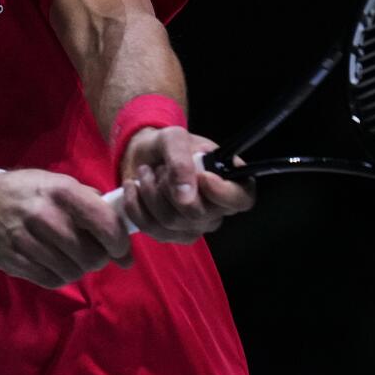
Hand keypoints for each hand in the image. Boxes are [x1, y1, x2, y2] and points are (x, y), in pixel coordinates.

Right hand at [0, 169, 132, 288]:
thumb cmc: (32, 192)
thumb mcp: (61, 184)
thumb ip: (92, 204)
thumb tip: (123, 235)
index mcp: (63, 191)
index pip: (104, 222)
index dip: (119, 242)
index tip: (121, 250)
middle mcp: (44, 215)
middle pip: (89, 255)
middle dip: (99, 259)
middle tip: (94, 255)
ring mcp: (26, 239)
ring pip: (71, 271)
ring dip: (78, 269)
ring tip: (72, 258)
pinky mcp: (12, 259)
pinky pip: (50, 280)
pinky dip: (60, 277)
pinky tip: (56, 265)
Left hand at [118, 127, 255, 243]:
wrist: (144, 156)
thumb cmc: (168, 146)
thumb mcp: (174, 138)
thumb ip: (182, 160)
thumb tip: (186, 197)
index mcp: (230, 181)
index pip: (242, 199)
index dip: (224, 193)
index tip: (203, 177)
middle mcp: (217, 209)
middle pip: (199, 214)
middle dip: (170, 186)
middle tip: (161, 167)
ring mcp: (194, 226)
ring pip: (170, 222)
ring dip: (150, 192)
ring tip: (146, 173)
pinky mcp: (170, 235)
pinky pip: (150, 228)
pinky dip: (135, 204)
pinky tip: (133, 187)